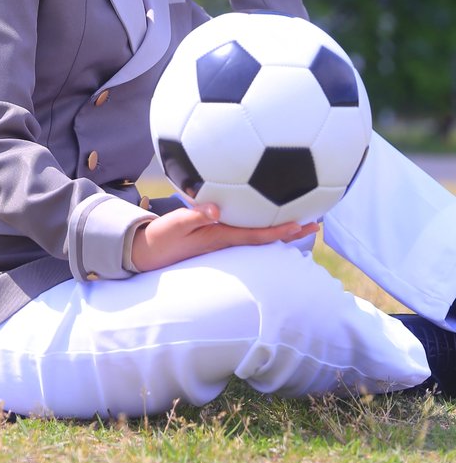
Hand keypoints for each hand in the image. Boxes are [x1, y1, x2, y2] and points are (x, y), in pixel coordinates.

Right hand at [131, 203, 318, 271]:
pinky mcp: (215, 236)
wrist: (147, 253)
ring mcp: (222, 240)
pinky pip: (244, 230)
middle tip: (316, 224)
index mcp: (221, 237)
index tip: (302, 224)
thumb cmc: (160, 238)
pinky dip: (261, 223)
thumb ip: (194, 215)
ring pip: (257, 234)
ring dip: (280, 228)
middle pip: (265, 237)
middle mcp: (227, 240)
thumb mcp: (174, 225)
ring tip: (302, 219)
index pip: (258, 235)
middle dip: (291, 231)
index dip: (281, 230)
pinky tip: (265, 214)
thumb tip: (216, 209)